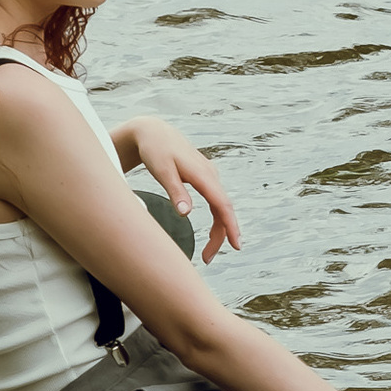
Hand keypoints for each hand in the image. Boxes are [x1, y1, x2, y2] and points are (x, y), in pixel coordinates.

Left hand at [120, 114, 242, 261]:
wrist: (153, 131)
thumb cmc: (155, 150)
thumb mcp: (162, 171)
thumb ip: (175, 192)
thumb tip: (186, 214)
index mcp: (203, 175)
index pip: (223, 205)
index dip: (231, 227)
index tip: (236, 246)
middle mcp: (211, 175)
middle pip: (224, 210)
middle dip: (221, 236)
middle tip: (208, 259)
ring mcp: (209, 176)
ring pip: (220, 207)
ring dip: (218, 230)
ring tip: (208, 252)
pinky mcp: (204, 178)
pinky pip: (216, 201)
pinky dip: (217, 218)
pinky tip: (213, 231)